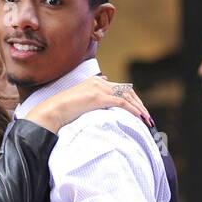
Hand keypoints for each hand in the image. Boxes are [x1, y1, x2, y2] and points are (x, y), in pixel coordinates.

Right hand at [27, 76, 152, 133]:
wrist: (53, 111)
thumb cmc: (63, 110)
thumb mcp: (80, 101)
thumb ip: (91, 96)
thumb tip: (102, 86)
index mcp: (96, 82)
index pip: (120, 89)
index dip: (132, 101)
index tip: (139, 112)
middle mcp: (99, 82)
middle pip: (127, 91)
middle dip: (139, 105)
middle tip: (147, 118)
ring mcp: (99, 88)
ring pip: (127, 96)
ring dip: (139, 109)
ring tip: (147, 120)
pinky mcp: (99, 97)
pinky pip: (122, 103)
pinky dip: (133, 110)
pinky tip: (139, 117)